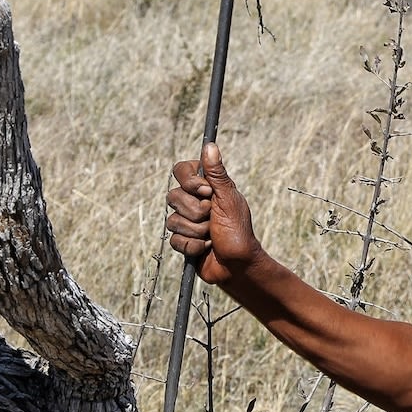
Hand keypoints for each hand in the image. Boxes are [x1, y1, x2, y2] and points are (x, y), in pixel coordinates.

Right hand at [165, 143, 261, 283]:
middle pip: (174, 197)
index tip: (207, 192)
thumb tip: (209, 146)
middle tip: (214, 218)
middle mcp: (192, 202)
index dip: (190, 182)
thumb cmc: (238, 231)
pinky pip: (175, 240)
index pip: (181, 170)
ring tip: (212, 235)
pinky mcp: (181, 240)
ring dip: (197, 231)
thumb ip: (217, 174)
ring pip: (173, 220)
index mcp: (205, 187)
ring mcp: (186, 221)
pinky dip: (193, 246)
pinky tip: (205, 248)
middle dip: (197, 212)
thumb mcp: (229, 199)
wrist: (237, 265)